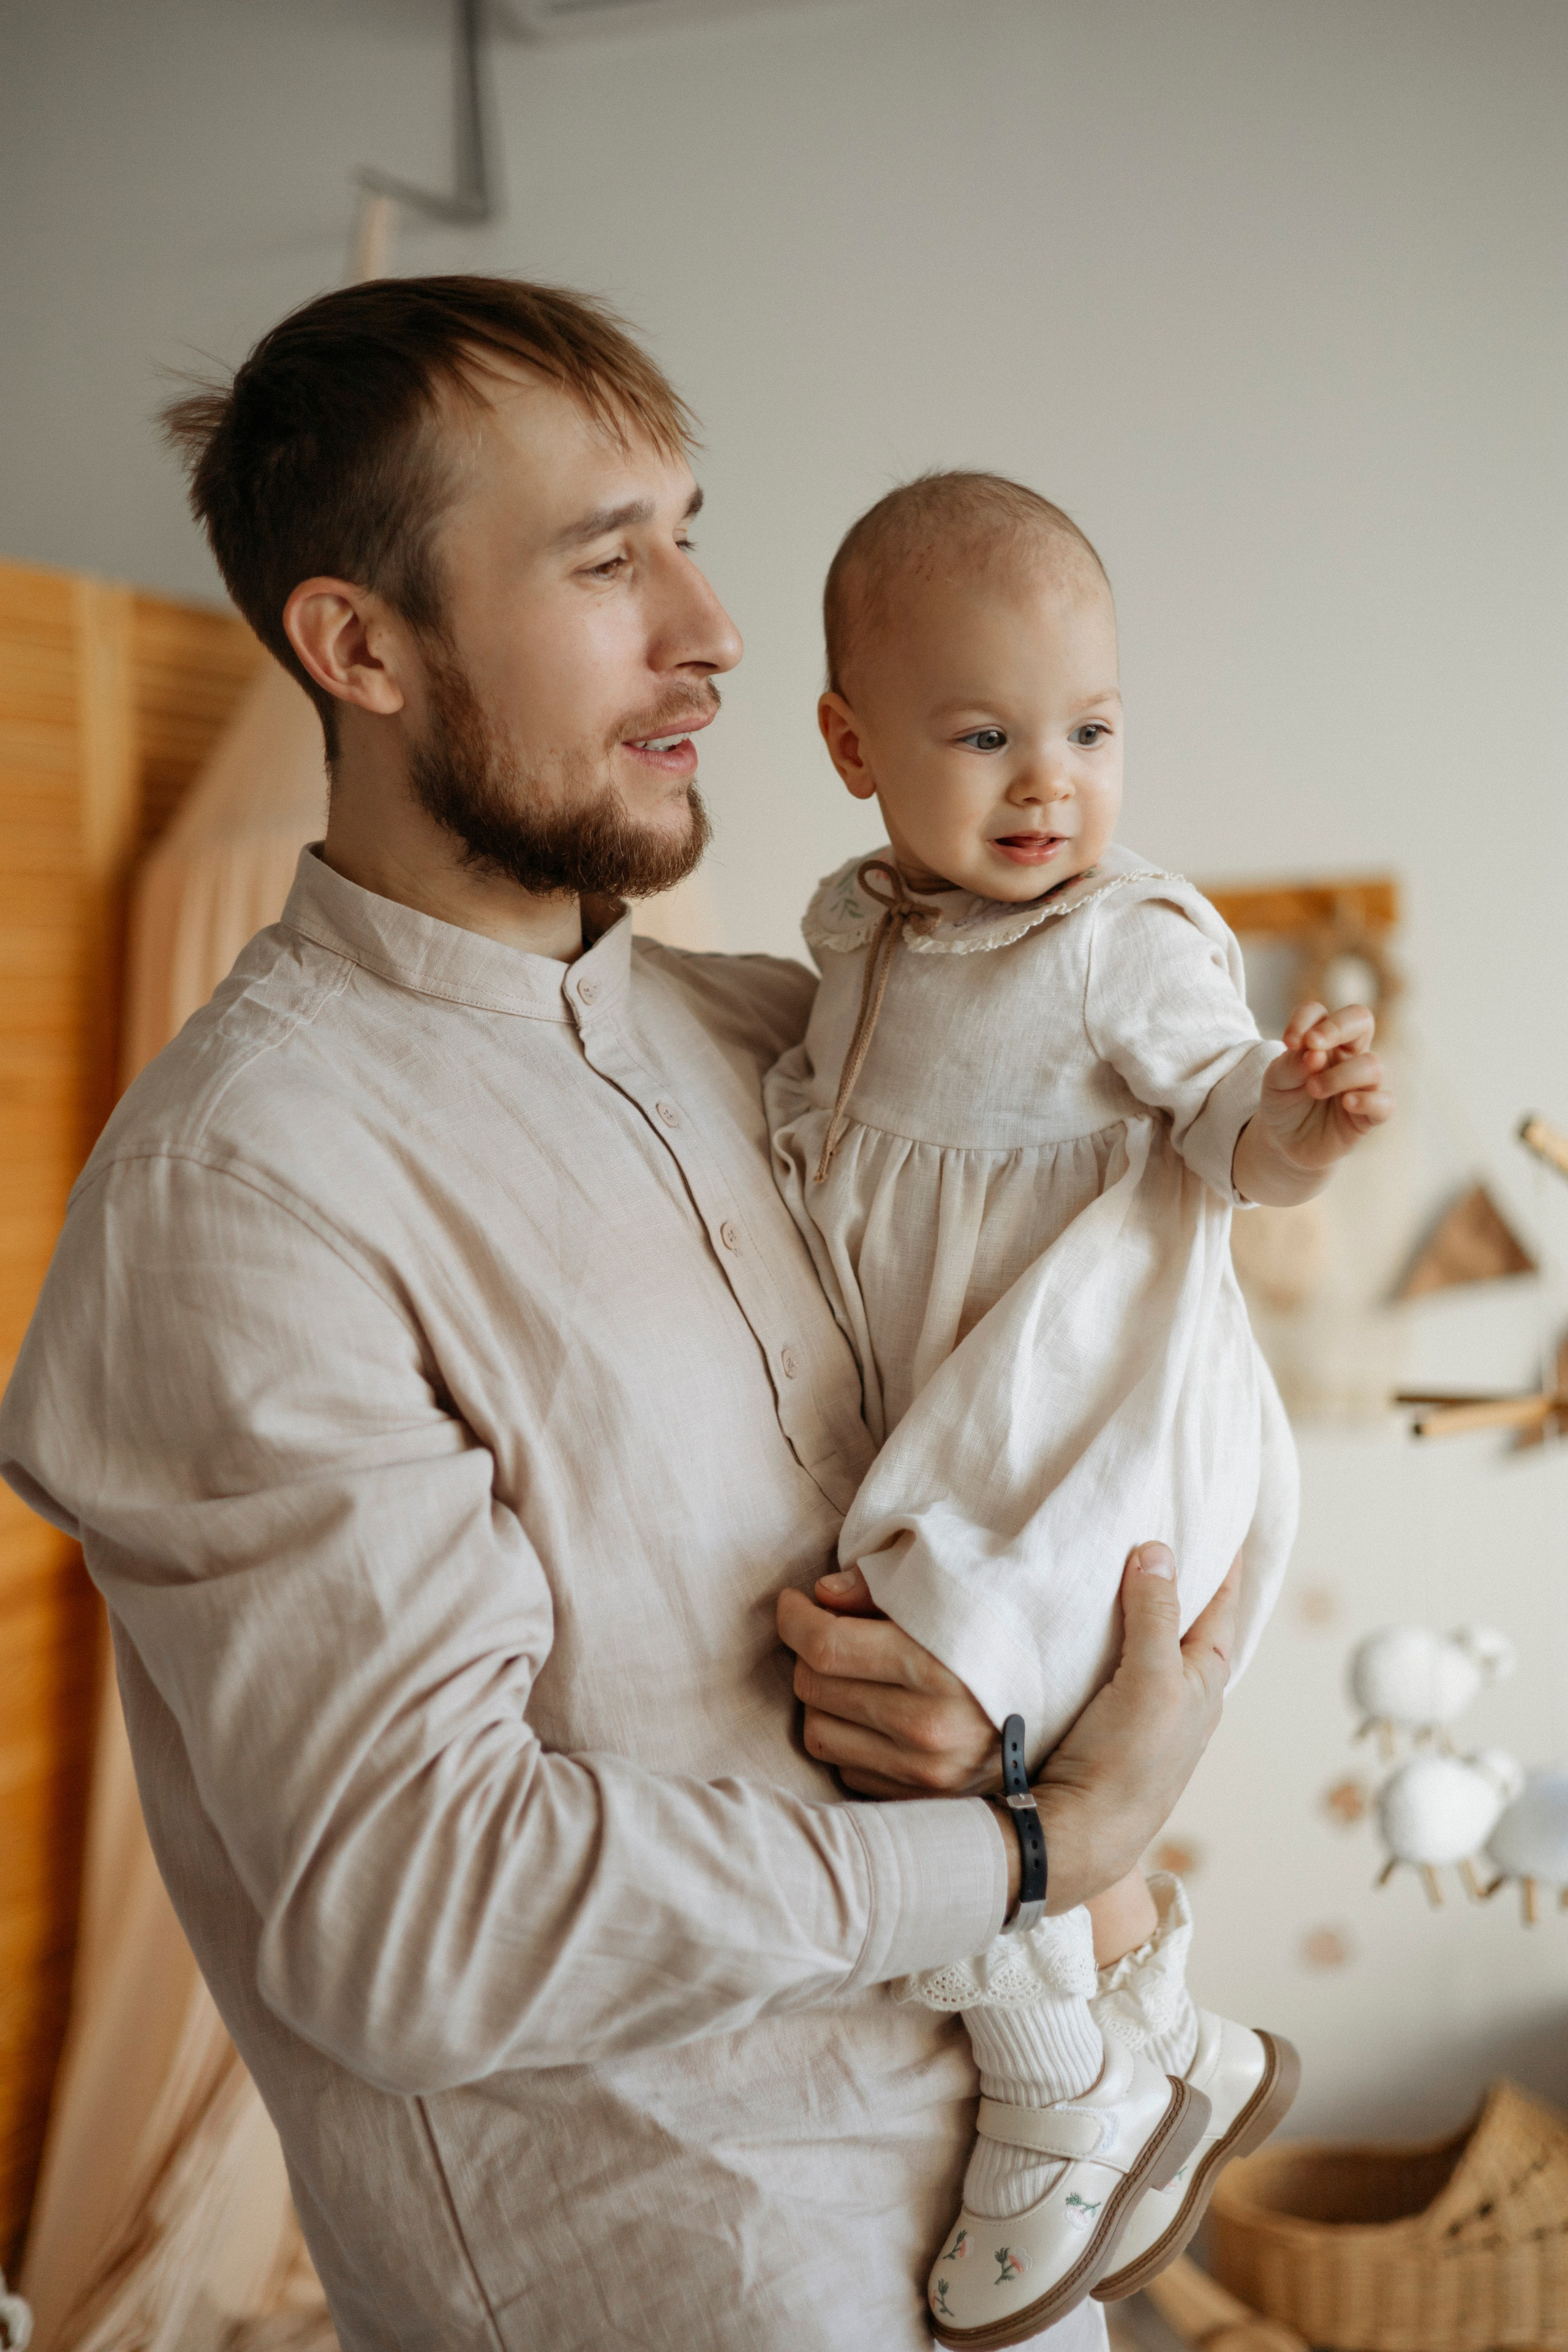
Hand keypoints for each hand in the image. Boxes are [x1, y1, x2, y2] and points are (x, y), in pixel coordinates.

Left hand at [777, 1579, 1000, 1797]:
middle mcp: (927, 1729)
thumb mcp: (956, 1597)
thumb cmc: (1002, 1641)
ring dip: (820, 1698)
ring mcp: (923, 1773)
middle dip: (807, 1652)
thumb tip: (821, 1595)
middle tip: (824, 1632)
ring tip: (846, 1675)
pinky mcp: (920, 1800)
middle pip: (813, 1686)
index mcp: (936, 1668)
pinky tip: (872, 1713)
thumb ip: (882, 1589)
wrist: (1077, 1716)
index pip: (826, 1646)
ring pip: (818, 1733)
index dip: (794, 1618)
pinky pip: (846, 1768)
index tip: (794, 1602)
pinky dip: (847, 1737)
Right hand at [1021, 1543, 1237, 1914]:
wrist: (1078, 1834)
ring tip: (1125, 1561)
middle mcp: (1180, 1693)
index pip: (1221, 1605)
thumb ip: (1154, 1614)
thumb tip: (1158, 1550)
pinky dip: (1110, 1632)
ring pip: (1149, 1642)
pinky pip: (1114, 1661)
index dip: (1224, 1562)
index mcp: (1204, 1680)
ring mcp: (1142, 1708)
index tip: (1224, 1518)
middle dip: (1182, 1578)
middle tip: (1170, 1527)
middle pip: (1186, 1620)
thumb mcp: (1151, 1680)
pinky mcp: (1104, 1720)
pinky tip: (1088, 1621)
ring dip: (1142, 1605)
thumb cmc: (1127, 1763)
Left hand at [1234, 1000, 1392, 1202]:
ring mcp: (1362, 1084)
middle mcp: (1347, 1056)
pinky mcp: (1370, 1115)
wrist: (1285, 1143)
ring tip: (1313, 1089)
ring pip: (1371, 1064)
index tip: (1289, 1042)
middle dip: (1337, 1027)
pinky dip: (1368, 1100)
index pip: (1319, 1013)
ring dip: (1339, 1074)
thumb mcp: (1275, 1082)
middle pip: (1360, 1019)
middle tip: (1313, 1045)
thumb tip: (1314, 1053)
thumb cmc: (1284, 1103)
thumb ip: (1290, 1064)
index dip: (1304, 1020)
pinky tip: (1347, 1103)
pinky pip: (1385, 1102)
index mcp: (1321, 1041)